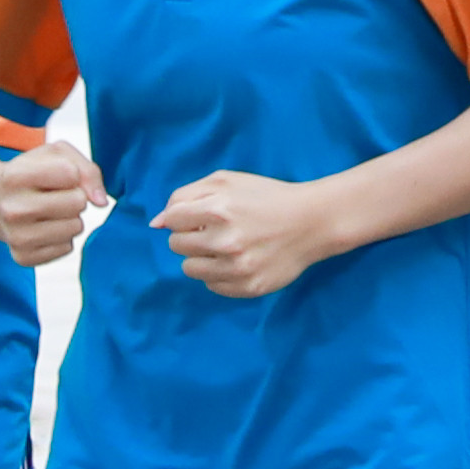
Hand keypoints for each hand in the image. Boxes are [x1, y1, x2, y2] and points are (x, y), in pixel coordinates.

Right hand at [0, 139, 105, 268]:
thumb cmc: (30, 174)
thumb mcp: (55, 155)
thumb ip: (87, 169)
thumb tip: (101, 202)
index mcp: (13, 177)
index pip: (71, 174)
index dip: (71, 173)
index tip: (53, 175)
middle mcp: (11, 209)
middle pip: (78, 202)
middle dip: (74, 197)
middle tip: (53, 196)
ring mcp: (15, 237)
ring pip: (76, 227)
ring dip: (69, 218)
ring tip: (47, 211)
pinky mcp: (23, 257)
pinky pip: (67, 247)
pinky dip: (61, 238)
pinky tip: (41, 227)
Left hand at [155, 169, 347, 298]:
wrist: (314, 222)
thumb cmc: (267, 197)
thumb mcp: (227, 181)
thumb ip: (186, 195)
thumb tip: (156, 223)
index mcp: (219, 209)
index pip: (172, 220)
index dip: (183, 217)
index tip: (200, 217)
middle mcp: (227, 241)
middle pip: (176, 245)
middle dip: (190, 237)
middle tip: (215, 231)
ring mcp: (238, 268)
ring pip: (190, 269)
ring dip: (201, 257)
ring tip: (225, 247)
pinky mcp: (249, 287)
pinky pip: (212, 286)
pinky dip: (219, 274)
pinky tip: (238, 261)